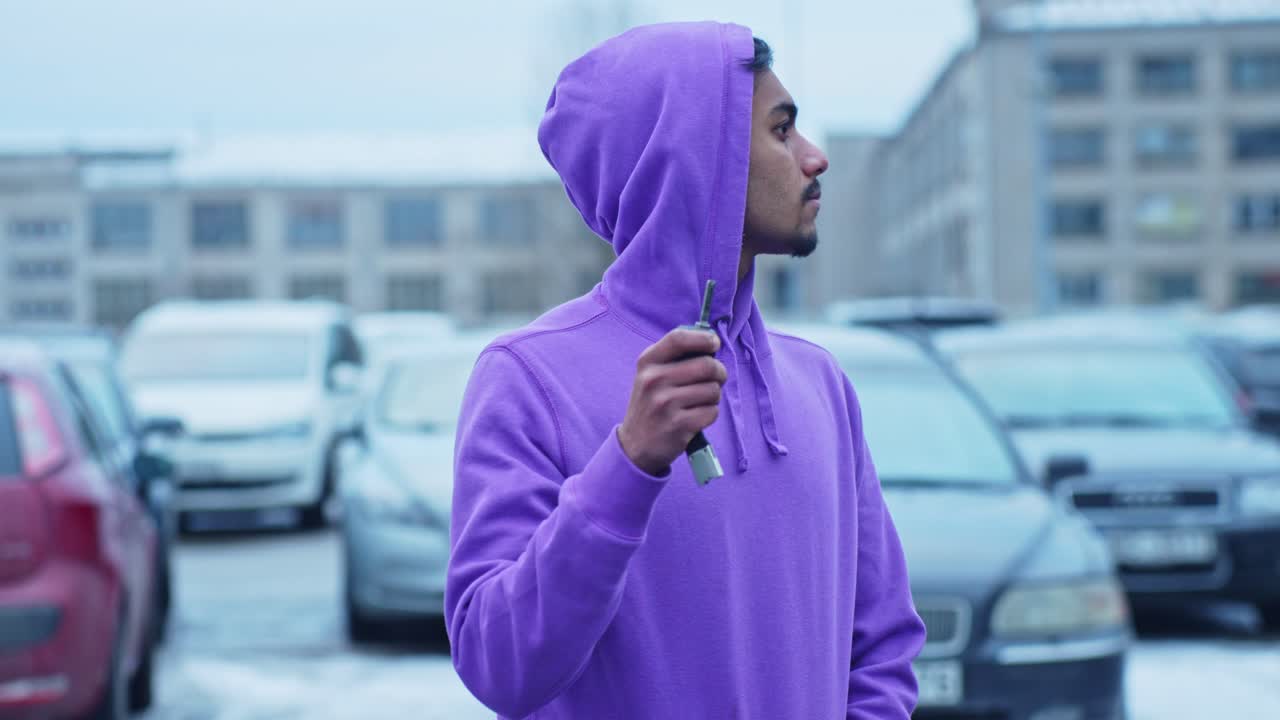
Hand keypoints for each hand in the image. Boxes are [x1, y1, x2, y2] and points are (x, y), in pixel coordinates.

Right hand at [617, 328, 726, 475]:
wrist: (635, 445)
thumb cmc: (651, 404)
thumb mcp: (650, 375)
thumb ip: (675, 357)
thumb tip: (711, 343)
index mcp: (647, 362)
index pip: (679, 339)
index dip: (703, 338)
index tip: (714, 344)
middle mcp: (654, 380)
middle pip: (706, 365)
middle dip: (719, 372)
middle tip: (717, 379)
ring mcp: (665, 404)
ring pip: (713, 390)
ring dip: (714, 396)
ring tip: (700, 402)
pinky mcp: (679, 425)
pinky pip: (712, 412)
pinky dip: (710, 414)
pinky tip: (696, 417)